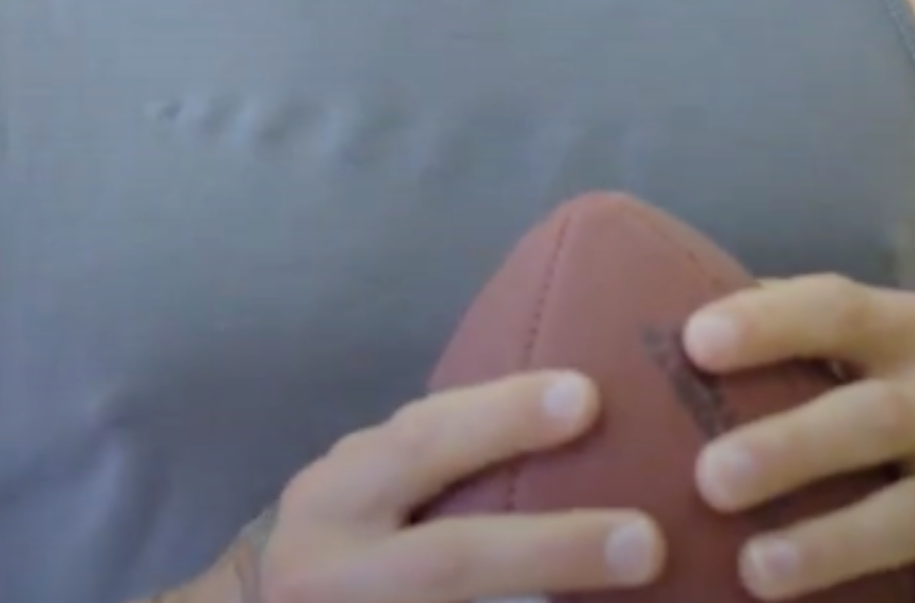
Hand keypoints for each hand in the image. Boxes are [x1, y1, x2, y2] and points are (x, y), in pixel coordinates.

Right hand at [224, 371, 663, 600]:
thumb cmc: (341, 541)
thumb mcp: (360, 489)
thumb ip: (429, 465)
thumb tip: (572, 411)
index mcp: (332, 500)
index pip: (418, 446)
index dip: (501, 417)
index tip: (587, 395)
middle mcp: (334, 571)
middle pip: (451, 561)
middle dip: (552, 548)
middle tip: (646, 539)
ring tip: (641, 583)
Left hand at [685, 273, 914, 596]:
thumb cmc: (889, 376)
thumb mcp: (865, 340)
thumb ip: (789, 332)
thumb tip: (668, 321)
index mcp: (897, 329)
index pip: (835, 310)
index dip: (768, 325)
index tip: (698, 343)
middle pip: (872, 416)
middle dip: (792, 447)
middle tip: (712, 479)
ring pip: (903, 514)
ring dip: (830, 541)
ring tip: (755, 568)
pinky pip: (911, 560)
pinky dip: (857, 581)